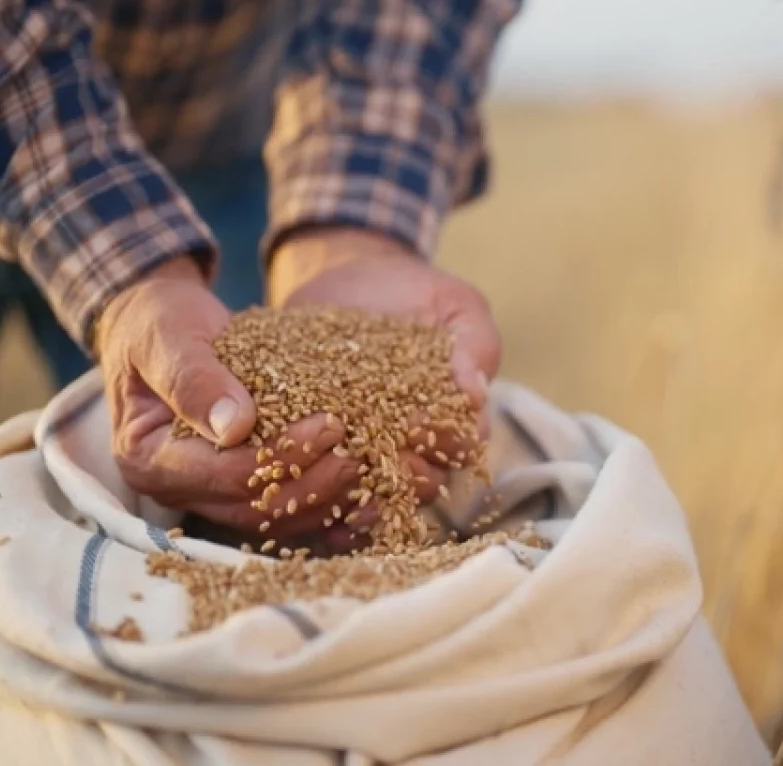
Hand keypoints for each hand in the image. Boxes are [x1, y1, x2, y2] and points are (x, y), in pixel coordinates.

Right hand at [94, 256, 347, 536]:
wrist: (160, 323)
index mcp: (147, 458)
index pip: (223, 474)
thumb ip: (193, 378)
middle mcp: (173, 488)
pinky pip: (282, 512)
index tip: (329, 424)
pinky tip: (364, 493)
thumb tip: (233, 427)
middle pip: (251, 507)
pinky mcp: (233, 490)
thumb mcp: (168, 336)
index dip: (280, 456)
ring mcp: (204, 496)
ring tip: (368, 467)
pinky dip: (323, 505)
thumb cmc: (159, 322)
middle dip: (312, 484)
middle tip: (361, 452)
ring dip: (324, 500)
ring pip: (272, 518)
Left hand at [268, 227, 501, 550]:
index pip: (464, 447)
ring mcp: (371, 453)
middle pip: (422, 484)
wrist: (348, 276)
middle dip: (398, 478)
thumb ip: (475, 342)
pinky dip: (325, 507)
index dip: (443, 442)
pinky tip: (307, 506)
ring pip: (375, 495)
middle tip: (366, 459)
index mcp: (456, 416)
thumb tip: (476, 392)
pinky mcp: (325, 451)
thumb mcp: (455, 304)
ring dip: (358, 499)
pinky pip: (331, 494)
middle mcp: (418, 446)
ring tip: (333, 491)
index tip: (414, 423)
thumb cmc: (413, 291)